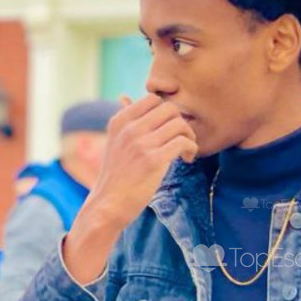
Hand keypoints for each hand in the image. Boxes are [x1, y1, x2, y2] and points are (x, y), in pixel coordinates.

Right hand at [89, 94, 198, 231]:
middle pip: (170, 108)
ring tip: (185, 151)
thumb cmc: (116, 174)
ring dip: (189, 136)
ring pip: (179, 124)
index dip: (167, 112)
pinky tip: (186, 159)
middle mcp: (130, 128)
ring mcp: (141, 143)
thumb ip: (125, 120)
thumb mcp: (114, 141)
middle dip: (181, 122)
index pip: (152, 98)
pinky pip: (183, 142)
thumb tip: (124, 96)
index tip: (169, 128)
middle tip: (182, 139)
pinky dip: (191, 149)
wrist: (109, 204)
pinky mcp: (153, 160)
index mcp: (120, 121)